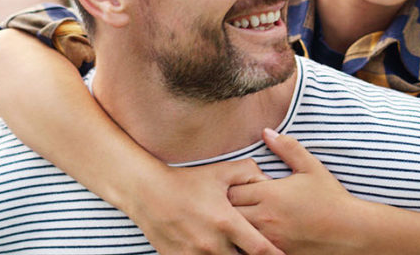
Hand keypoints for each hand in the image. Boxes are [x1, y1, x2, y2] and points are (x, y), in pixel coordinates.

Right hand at [127, 159, 284, 254]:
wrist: (148, 192)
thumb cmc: (187, 182)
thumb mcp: (219, 172)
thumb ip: (249, 173)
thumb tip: (270, 181)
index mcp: (226, 222)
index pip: (260, 249)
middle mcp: (212, 243)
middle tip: (254, 251)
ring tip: (233, 250)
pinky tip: (212, 253)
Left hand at [229, 129, 365, 253]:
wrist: (352, 232)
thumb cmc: (331, 199)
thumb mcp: (312, 168)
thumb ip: (288, 148)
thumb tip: (266, 132)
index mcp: (270, 194)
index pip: (231, 190)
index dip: (233, 187)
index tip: (243, 187)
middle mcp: (265, 217)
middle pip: (228, 212)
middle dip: (229, 206)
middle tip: (241, 202)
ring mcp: (269, 238)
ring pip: (237, 231)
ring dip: (238, 224)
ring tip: (248, 218)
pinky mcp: (276, 253)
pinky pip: (250, 248)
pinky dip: (249, 240)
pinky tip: (259, 233)